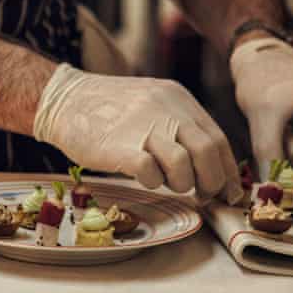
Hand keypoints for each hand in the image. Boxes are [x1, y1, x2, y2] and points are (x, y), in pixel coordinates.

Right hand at [34, 64, 243, 203]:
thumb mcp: (152, 101)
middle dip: (211, 182)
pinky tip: (143, 177)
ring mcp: (143, 127)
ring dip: (181, 183)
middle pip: (207, 153)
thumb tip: (209, 164)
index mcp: (178, 98)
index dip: (228, 170)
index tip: (229, 192)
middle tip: (203, 195)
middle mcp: (166, 109)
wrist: (64, 100)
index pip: (218, 139)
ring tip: (166, 181)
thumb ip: (180, 123)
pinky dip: (153, 182)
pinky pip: (151, 173)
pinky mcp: (120, 147)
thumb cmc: (109, 109)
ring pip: (184, 164)